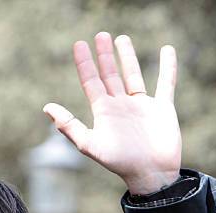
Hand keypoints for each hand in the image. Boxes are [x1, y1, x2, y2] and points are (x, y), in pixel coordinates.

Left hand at [43, 32, 181, 194]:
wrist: (150, 174)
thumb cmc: (119, 162)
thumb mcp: (90, 144)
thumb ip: (70, 126)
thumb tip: (47, 107)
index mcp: (104, 112)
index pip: (91, 82)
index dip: (84, 64)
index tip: (79, 45)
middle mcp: (121, 106)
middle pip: (110, 75)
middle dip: (104, 56)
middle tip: (100, 35)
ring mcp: (141, 106)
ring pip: (133, 75)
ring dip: (128, 58)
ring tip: (121, 39)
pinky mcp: (162, 108)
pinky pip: (166, 83)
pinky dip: (168, 67)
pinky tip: (167, 49)